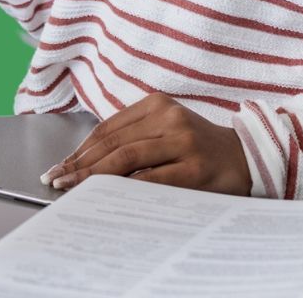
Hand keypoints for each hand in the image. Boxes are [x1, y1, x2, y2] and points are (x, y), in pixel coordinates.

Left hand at [38, 93, 252, 196]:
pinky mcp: (195, 167)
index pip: (108, 129)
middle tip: (56, 180)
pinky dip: (126, 188)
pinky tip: (108, 197)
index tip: (60, 166)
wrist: (246, 157)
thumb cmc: (197, 147)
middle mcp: (169, 118)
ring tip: (72, 188)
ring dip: (94, 176)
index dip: (80, 150)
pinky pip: (151, 179)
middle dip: (80, 165)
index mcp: (157, 104)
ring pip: (126, 159)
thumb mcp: (165, 130)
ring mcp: (183, 141)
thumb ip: (133, 139)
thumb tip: (85, 163)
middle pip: (113, 144)